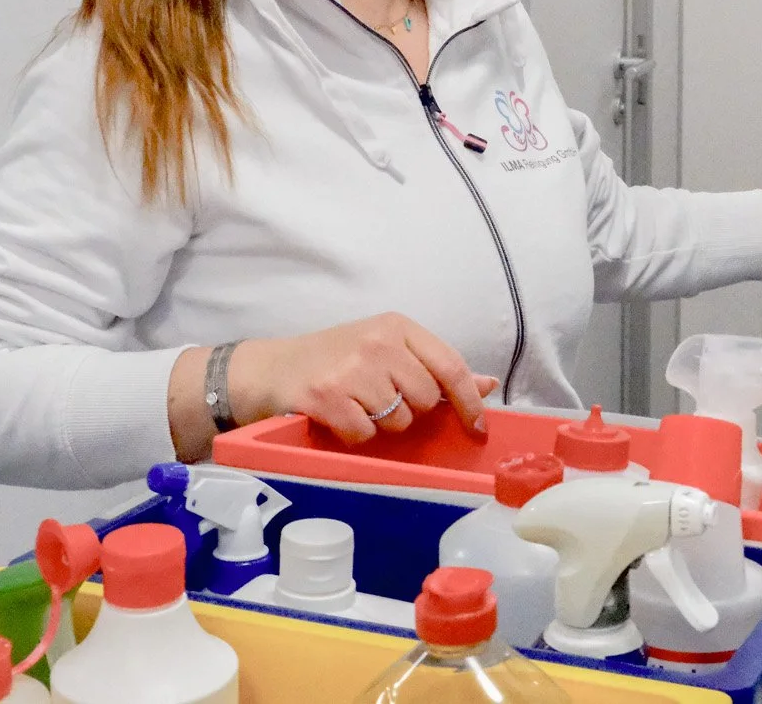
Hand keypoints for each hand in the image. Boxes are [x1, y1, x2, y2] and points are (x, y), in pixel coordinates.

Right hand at [234, 314, 499, 444]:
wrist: (273, 368)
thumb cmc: (337, 359)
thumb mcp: (388, 350)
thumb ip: (436, 367)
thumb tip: (488, 385)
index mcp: (398, 326)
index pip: (450, 366)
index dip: (469, 402)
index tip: (478, 426)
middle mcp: (377, 342)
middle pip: (426, 399)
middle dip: (411, 411)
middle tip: (384, 400)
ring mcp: (351, 368)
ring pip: (397, 421)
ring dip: (382, 424)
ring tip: (358, 405)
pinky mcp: (326, 396)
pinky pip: (364, 433)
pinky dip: (355, 434)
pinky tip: (340, 417)